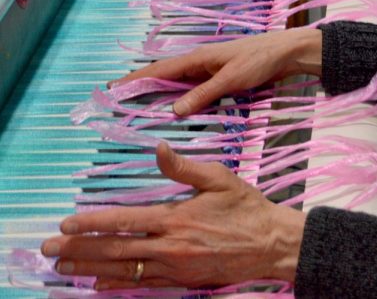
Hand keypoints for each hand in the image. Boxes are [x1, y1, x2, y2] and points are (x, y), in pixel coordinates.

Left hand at [41, 142, 304, 290]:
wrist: (270, 244)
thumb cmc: (246, 207)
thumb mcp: (219, 178)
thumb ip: (185, 166)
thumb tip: (159, 147)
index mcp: (177, 217)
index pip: (125, 220)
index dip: (93, 222)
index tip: (67, 224)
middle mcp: (170, 246)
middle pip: (115, 249)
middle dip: (79, 250)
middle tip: (49, 251)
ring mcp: (174, 267)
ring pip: (123, 270)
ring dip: (89, 268)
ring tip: (63, 268)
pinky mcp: (181, 281)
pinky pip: (142, 284)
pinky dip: (116, 285)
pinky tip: (97, 284)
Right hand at [112, 26, 322, 115]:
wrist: (287, 53)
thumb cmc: (260, 60)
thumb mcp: (231, 79)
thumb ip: (203, 94)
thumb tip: (173, 110)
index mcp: (197, 58)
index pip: (159, 70)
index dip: (135, 79)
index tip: (111, 87)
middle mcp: (199, 63)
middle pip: (164, 77)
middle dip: (140, 87)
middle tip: (115, 102)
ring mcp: (209, 71)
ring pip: (178, 84)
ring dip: (159, 94)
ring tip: (137, 108)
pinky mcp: (221, 79)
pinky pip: (194, 90)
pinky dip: (181, 99)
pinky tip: (175, 110)